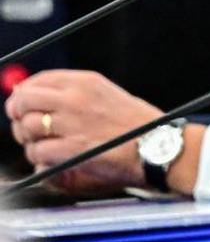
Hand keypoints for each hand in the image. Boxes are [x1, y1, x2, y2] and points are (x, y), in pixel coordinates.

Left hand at [4, 70, 161, 193]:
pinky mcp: (72, 149)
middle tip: (26, 129)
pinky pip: (37, 153)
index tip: (22, 106)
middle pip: (24, 101)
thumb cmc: (138, 126)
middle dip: (18, 116)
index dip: (23, 94)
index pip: (39, 80)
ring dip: (31, 142)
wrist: (159, 147)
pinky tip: (54, 161)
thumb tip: (32, 96)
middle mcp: (76, 99)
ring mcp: (73, 123)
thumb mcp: (108, 96)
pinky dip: (41, 160)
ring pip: (27, 128)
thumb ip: (74, 95)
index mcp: (87, 82)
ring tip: (46, 148)